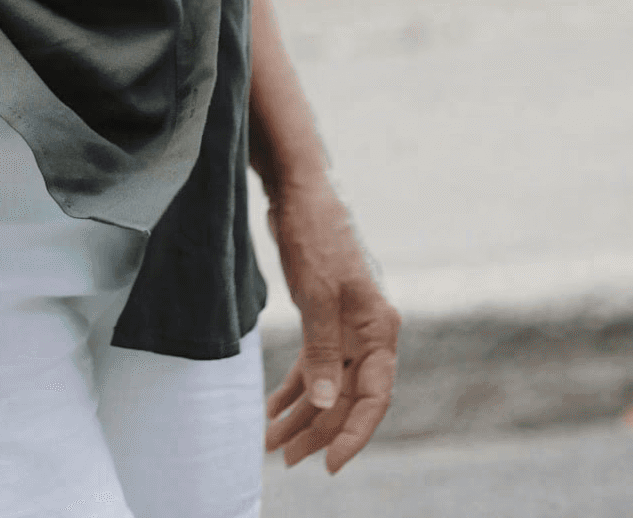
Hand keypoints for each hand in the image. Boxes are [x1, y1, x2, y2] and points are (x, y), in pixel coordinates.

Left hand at [264, 174, 399, 472]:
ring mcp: (346, 325)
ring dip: (302, 413)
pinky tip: (274, 408)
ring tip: (272, 441)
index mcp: (379, 328)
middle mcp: (368, 332)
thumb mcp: (317, 294)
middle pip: (346, 395)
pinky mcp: (323, 317)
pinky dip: (295, 386)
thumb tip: (324, 403)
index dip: (353, 433)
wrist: (299, 189)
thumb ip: (322, 351)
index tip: (329, 463)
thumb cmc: (314, 234)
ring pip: (327, 383)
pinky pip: (313, 364)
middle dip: (317, 429)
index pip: (374, 396)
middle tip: (285, 457)